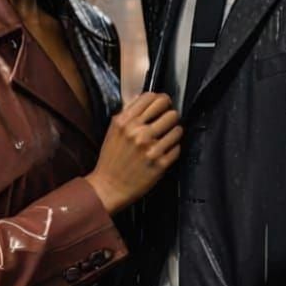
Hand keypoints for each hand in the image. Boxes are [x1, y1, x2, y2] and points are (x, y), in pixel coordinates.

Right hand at [86, 92, 181, 214]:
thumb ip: (129, 114)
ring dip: (174, 132)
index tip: (163, 105)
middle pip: (169, 111)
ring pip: (177, 129)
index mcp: (125, 121)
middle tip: (167, 122)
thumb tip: (146, 99)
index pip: (152, 97)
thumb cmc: (111, 159)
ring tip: (167, 137)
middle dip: (170, 115)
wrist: (108, 187)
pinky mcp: (160, 163)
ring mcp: (150, 148)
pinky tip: (165, 151)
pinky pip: (177, 147)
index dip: (161, 99)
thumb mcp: (114, 131)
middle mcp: (138, 133)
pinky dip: (173, 148)